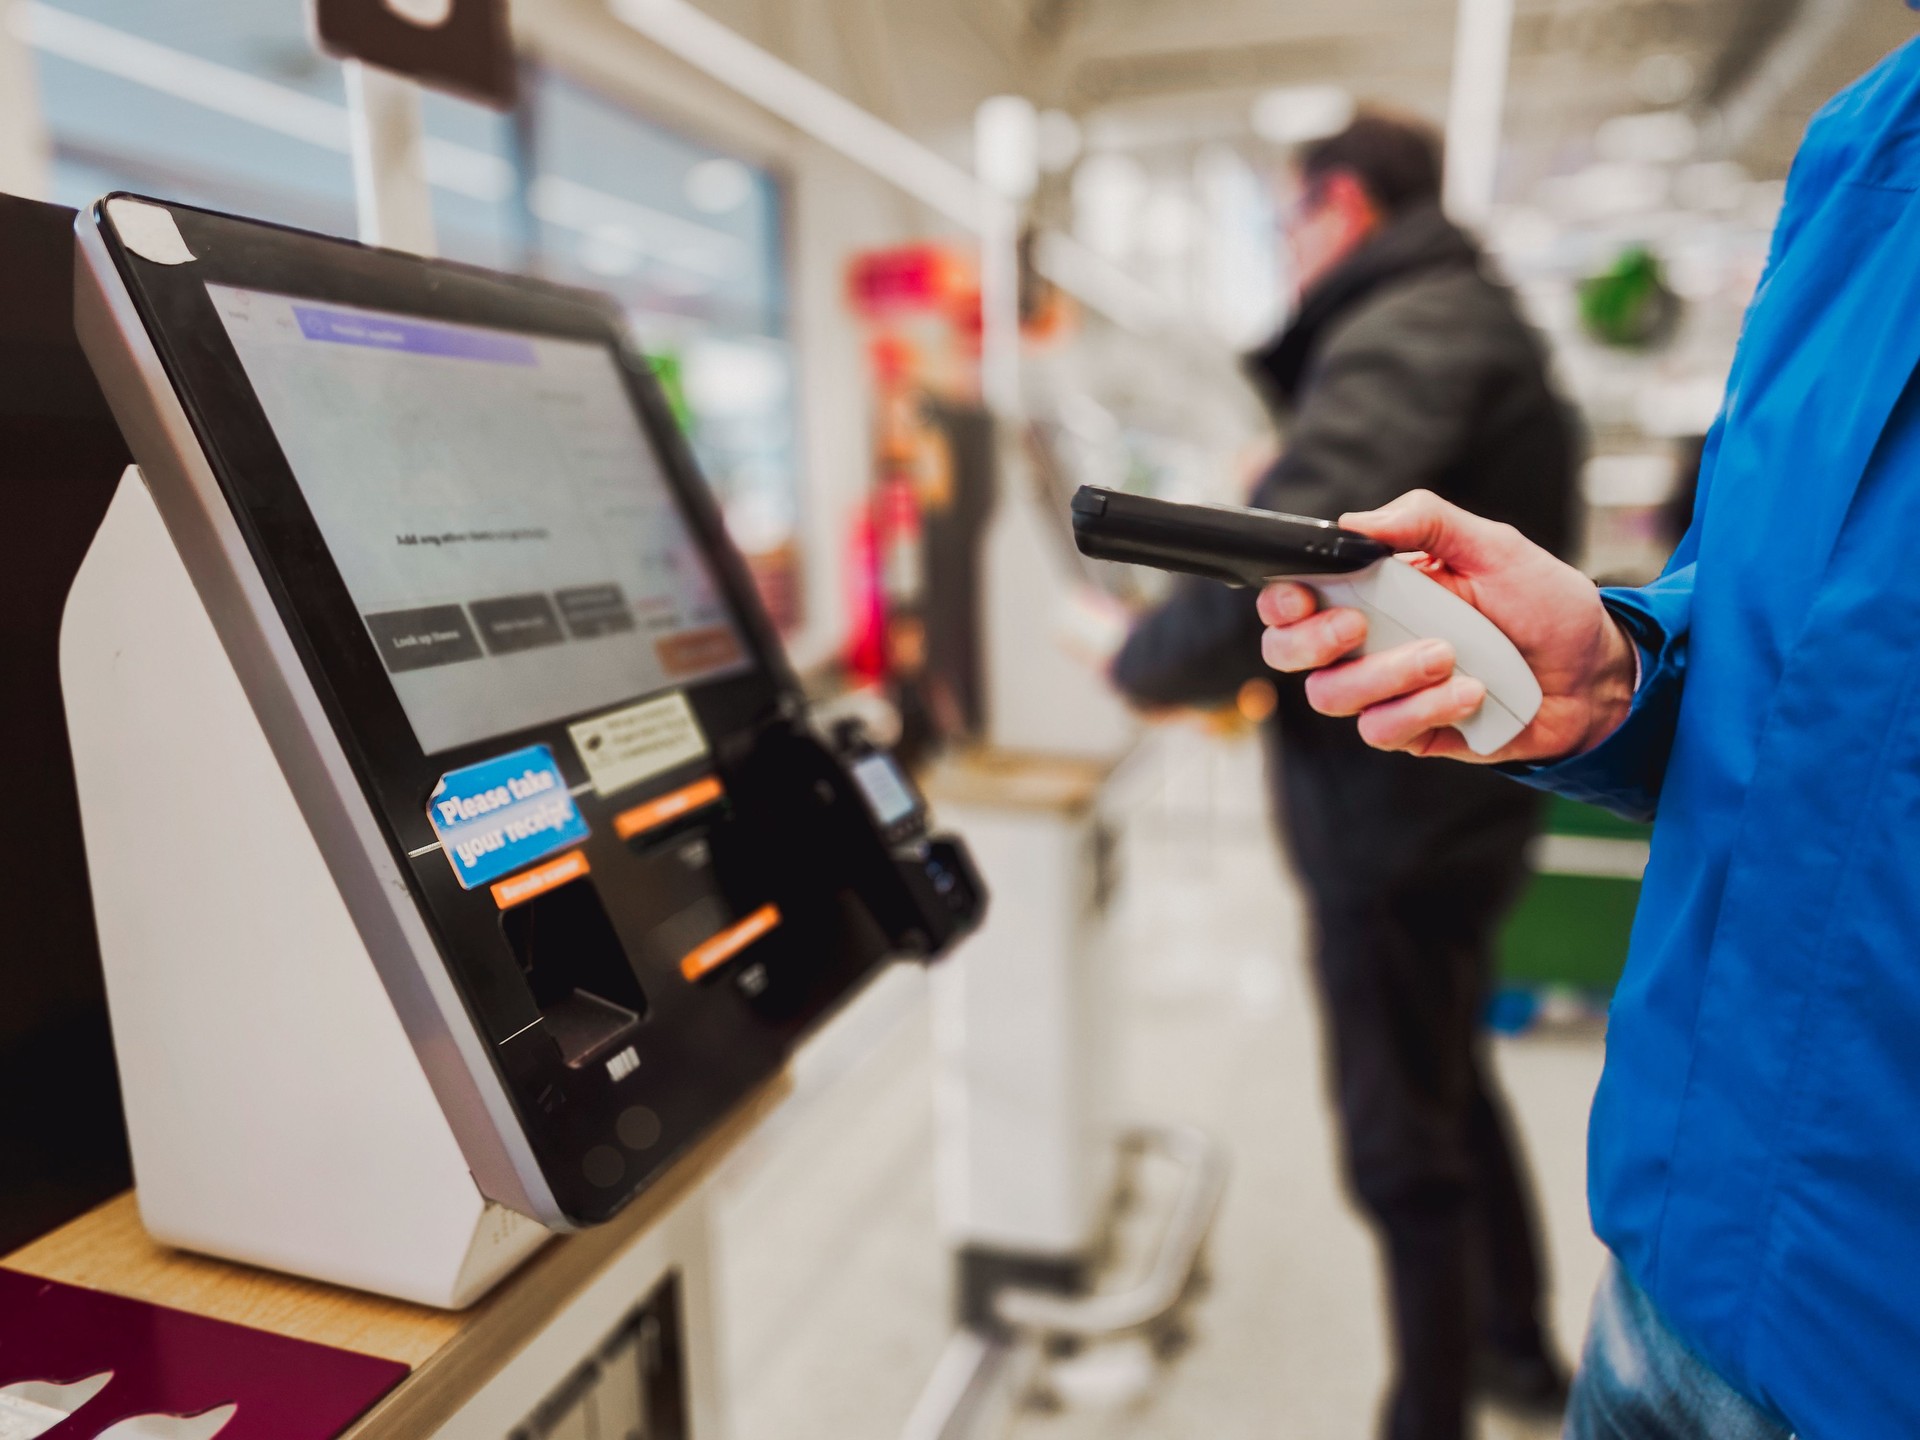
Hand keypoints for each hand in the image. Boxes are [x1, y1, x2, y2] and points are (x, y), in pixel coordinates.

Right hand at [1256, 490, 1638, 763]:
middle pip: (1287, 654)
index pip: (1294, 598)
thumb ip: (1427, 520)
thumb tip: (1355, 522)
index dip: (1280, 600)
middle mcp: (1368, 642)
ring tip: (1450, 656)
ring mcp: (1387, 690)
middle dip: (1309, 642)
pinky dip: (1425, 709)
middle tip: (1356, 626)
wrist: (1594, 672)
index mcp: (1374, 590)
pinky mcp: (1413, 731)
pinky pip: (1383, 730)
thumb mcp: (1494, 545)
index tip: (1305, 595)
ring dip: (1386, 675)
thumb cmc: (1544, 605)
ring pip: (1333, 696)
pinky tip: (1472, 692)